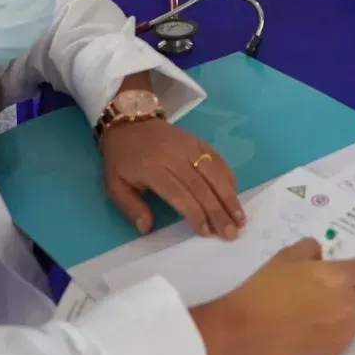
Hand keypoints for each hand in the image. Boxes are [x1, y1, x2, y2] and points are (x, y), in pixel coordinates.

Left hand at [100, 116, 244, 237]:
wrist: (130, 121)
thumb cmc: (122, 159)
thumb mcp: (114, 185)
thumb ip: (130, 208)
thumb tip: (146, 229)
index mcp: (151, 168)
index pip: (179, 194)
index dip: (195, 214)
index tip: (206, 232)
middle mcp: (174, 156)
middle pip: (201, 186)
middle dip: (218, 212)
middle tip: (231, 233)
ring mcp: (189, 146)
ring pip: (214, 173)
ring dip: (229, 197)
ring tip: (240, 218)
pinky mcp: (198, 140)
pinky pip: (217, 159)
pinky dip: (229, 178)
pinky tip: (235, 195)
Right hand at [192, 239, 354, 354]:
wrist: (247, 332)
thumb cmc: (264, 290)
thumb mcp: (284, 258)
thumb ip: (308, 249)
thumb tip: (320, 254)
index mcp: (338, 277)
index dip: (348, 269)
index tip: (333, 273)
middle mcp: (348, 303)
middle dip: (349, 289)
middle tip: (325, 291)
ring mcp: (344, 330)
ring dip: (349, 310)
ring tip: (323, 311)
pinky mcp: (336, 351)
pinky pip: (348, 336)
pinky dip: (339, 330)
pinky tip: (316, 328)